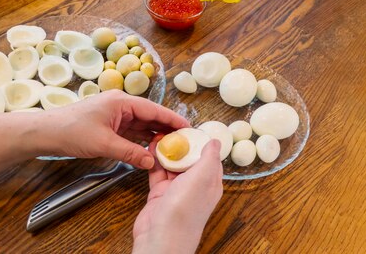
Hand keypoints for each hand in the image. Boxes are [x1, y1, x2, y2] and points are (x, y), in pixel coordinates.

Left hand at [35, 90, 188, 168]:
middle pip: (150, 116)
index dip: (172, 119)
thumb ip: (130, 152)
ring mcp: (115, 116)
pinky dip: (142, 140)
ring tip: (173, 145)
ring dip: (155, 135)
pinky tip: (152, 148)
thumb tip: (151, 161)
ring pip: (142, 125)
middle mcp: (120, 106)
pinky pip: (132, 132)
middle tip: (185, 138)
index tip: (188, 127)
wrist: (44, 133)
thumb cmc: (70, 131)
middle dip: (167, 127)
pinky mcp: (109, 126)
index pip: (154, 109)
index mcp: (121, 102)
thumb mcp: (103, 143)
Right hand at [133, 136, 222, 253]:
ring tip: (159, 134)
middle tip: (171, 129)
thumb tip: (216, 142)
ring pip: (172, 165)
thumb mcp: (203, 177)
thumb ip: (209, 158)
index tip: (191, 128)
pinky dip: (154, 161)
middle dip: (181, 145)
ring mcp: (176, 190)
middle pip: (189, 160)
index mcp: (210, 182)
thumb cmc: (185, 210)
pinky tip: (150, 149)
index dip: (201, 143)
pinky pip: (158, 173)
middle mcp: (194, 186)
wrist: (161, 236)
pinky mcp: (160, 194)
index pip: (209, 158)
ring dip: (166, 151)